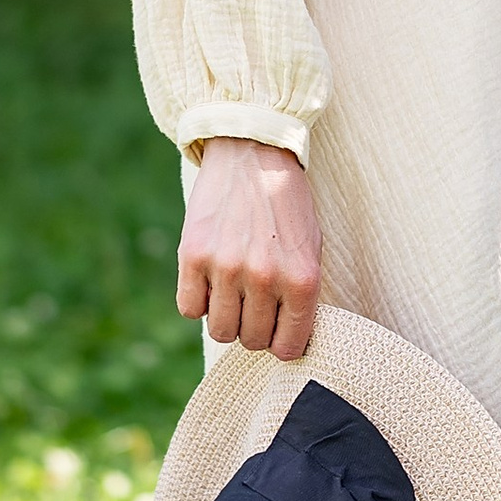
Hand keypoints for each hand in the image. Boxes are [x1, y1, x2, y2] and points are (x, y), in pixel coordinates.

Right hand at [177, 136, 322, 357]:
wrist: (253, 153)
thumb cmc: (286, 204)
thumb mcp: (311, 248)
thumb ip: (301, 296)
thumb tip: (285, 341)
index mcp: (302, 279)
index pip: (288, 347)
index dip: (281, 343)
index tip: (276, 330)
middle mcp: (265, 278)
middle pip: (251, 341)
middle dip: (253, 328)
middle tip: (253, 302)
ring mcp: (227, 267)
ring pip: (220, 330)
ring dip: (225, 317)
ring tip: (232, 291)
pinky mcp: (194, 255)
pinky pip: (189, 309)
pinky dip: (197, 300)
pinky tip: (209, 279)